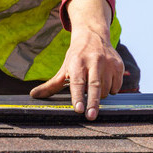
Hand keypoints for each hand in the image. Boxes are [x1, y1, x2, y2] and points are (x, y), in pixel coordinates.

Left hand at [30, 0, 123, 120]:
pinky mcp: (119, 65)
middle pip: (94, 86)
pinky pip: (116, 87)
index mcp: (77, 63)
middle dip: (92, 103)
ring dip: (99, 95)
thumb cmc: (76, 56)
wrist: (93, 35)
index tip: (79, 110)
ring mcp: (108, 63)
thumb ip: (51, 85)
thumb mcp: (63, 69)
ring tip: (93, 86)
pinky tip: (104, 82)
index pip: (77, 83)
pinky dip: (110, 90)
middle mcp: (94, 61)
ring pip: (105, 89)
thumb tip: (33, 95)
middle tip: (91, 117)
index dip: (78, 97)